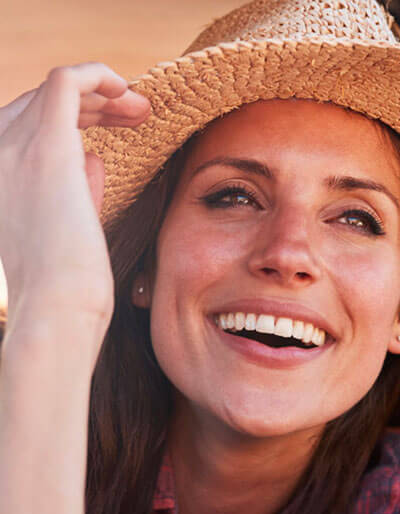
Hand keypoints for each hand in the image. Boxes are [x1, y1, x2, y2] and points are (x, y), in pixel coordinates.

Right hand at [0, 63, 148, 343]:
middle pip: (43, 104)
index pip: (30, 125)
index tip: (120, 125)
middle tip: (138, 115)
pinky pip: (66, 82)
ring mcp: (14, 149)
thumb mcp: (68, 228)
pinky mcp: (46, 148)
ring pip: (57, 92)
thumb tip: (93, 157)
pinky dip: (97, 75)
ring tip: (142, 110)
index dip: (78, 117)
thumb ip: (75, 188)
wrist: (60, 307)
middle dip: (94, 103)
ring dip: (104, 93)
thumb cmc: (70, 284)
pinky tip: (127, 90)